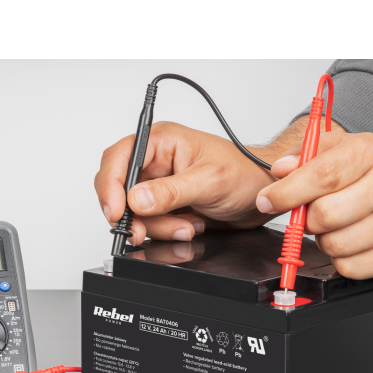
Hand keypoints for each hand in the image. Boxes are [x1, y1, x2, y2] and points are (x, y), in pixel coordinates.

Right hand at [95, 119, 320, 245]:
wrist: (262, 195)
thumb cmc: (245, 173)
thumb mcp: (208, 181)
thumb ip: (170, 191)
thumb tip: (136, 199)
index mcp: (161, 141)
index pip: (118, 158)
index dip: (110, 186)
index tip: (117, 212)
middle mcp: (155, 161)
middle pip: (120, 190)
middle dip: (134, 215)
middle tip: (146, 230)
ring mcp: (158, 185)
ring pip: (134, 213)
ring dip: (158, 226)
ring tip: (188, 226)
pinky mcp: (164, 205)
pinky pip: (149, 223)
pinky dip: (165, 231)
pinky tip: (189, 226)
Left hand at [256, 132, 372, 278]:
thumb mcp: (344, 149)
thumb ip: (306, 155)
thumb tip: (280, 170)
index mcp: (372, 153)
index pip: (320, 176)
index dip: (286, 193)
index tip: (268, 200)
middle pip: (323, 216)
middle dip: (307, 219)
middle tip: (312, 215)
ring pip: (333, 245)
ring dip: (325, 240)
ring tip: (337, 227)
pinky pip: (349, 268)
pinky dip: (341, 259)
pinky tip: (353, 242)